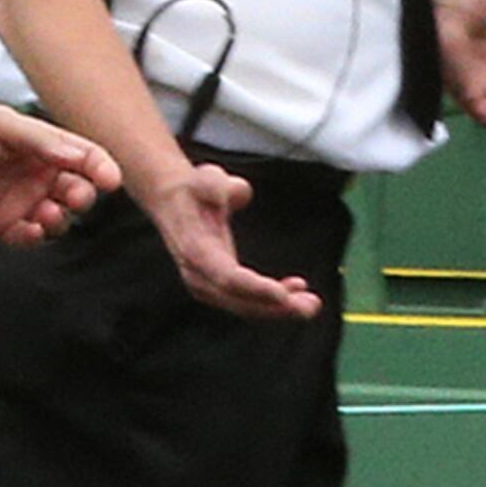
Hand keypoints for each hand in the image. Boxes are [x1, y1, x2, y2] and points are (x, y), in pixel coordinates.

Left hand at [0, 103, 118, 244]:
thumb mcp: (1, 124)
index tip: (111, 179)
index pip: (84, 157)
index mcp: (42, 145)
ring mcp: (19, 201)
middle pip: (77, 190)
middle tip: (76, 197)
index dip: (100, 167)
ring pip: (58, 217)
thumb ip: (42, 140)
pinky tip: (29, 228)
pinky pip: (30, 237)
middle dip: (83, 195)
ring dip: (60, 218)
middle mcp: (35, 174)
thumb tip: (80, 158)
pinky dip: (35, 236)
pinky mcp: (0, 225)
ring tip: (46, 213)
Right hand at [141, 161, 322, 321]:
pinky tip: (297, 289)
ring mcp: (207, 284)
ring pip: (245, 306)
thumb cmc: (195, 188)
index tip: (282, 295)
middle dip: (276, 307)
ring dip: (280, 309)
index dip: (255, 289)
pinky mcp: (218, 285)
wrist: (174, 200)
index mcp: (196, 251)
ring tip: (311, 304)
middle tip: (311, 306)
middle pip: (239, 300)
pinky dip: (273, 300)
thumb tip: (240, 191)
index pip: (227, 277)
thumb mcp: (205, 177)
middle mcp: (200, 275)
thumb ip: (219, 184)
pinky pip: (246, 300)